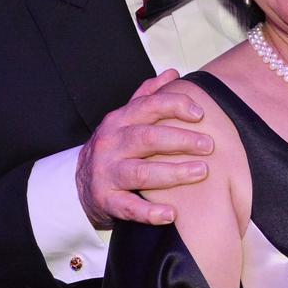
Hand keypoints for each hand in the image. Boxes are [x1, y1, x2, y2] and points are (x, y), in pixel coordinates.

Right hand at [76, 69, 213, 227]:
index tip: (200, 114)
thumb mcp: (125, 118)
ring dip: (173, 173)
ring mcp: (106, 173)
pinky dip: (149, 212)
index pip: (148, 106)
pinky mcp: (105, 200)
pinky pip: (128, 207)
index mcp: (119, 120)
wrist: (78, 184)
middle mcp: (111, 144)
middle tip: (209, 145)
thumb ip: (148, 95)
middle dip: (181, 140)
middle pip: (147, 137)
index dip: (175, 106)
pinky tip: (171, 214)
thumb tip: (172, 73)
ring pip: (141, 172)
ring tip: (201, 172)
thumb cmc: (113, 147)